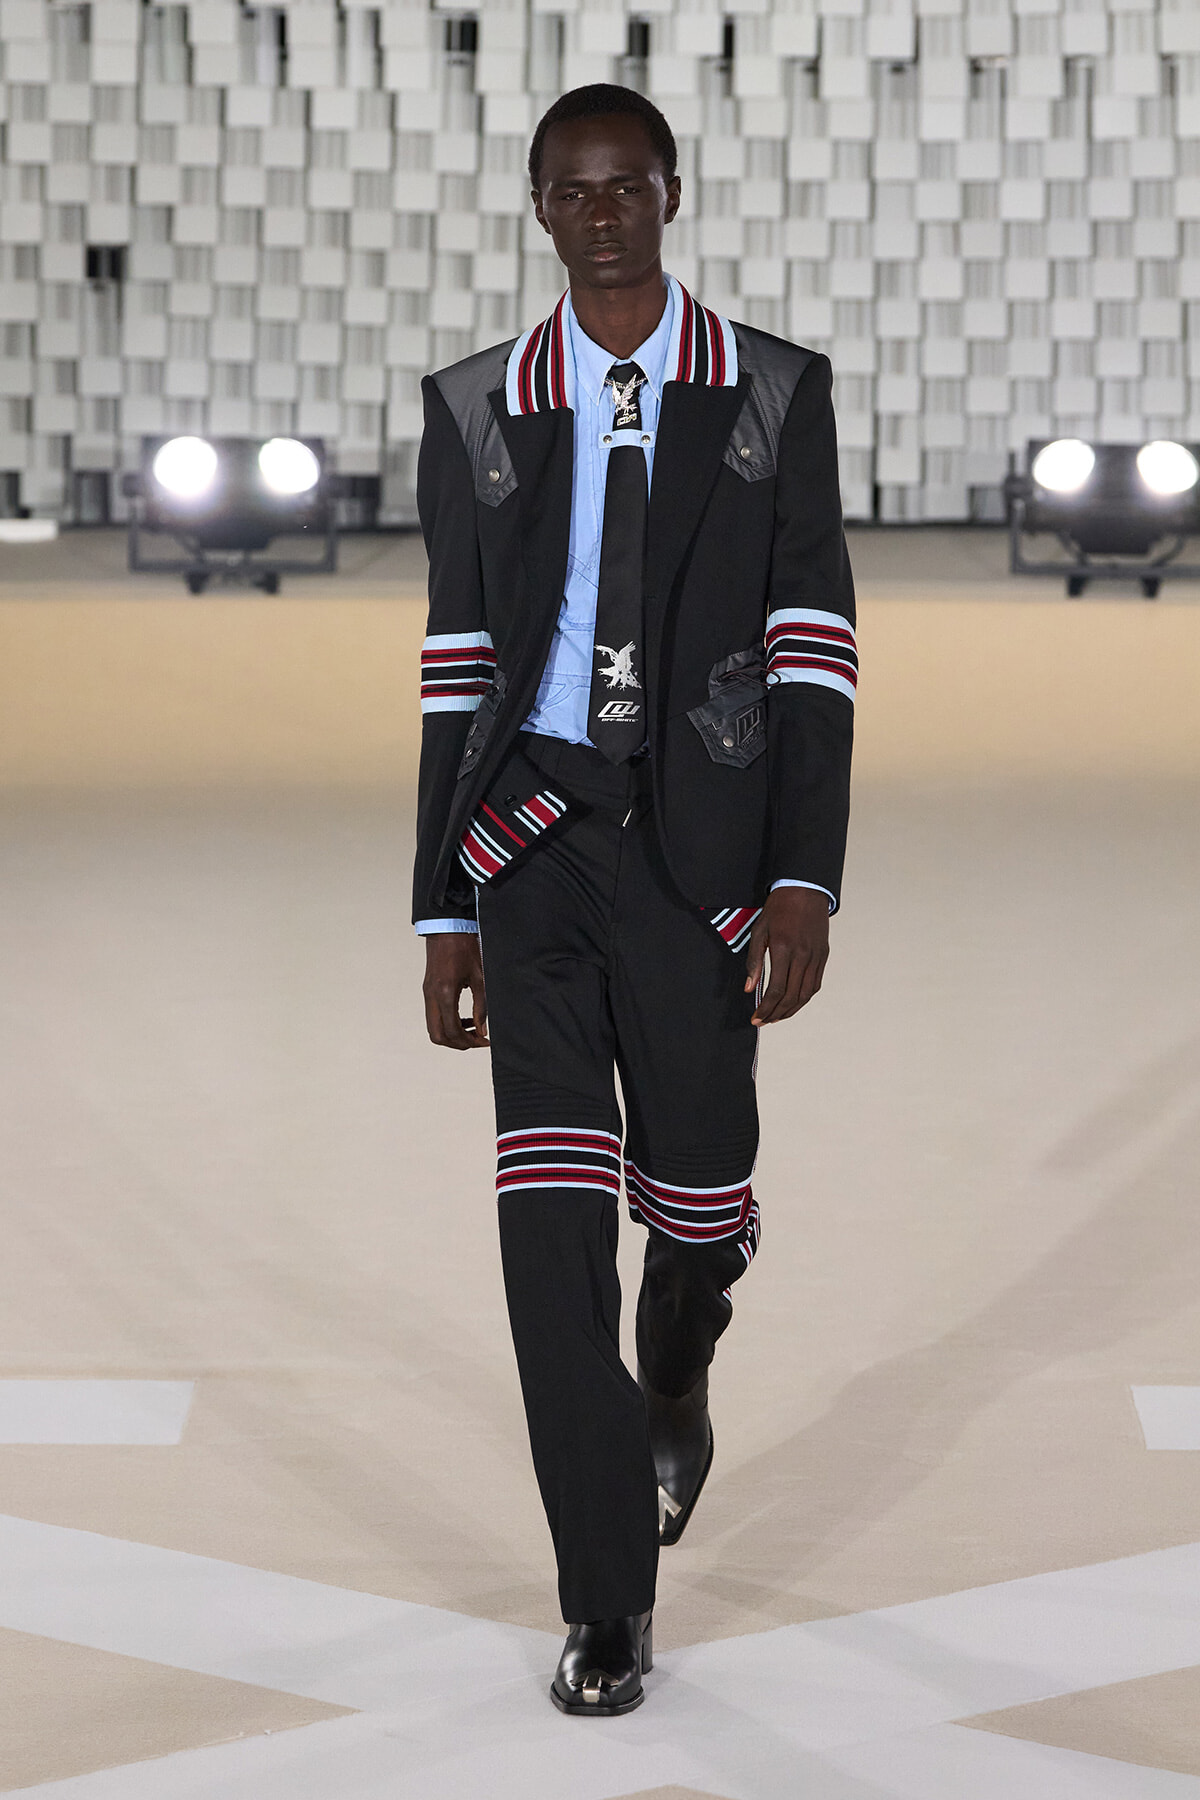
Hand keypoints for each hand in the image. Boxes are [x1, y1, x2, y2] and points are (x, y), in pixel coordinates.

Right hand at [423, 933, 488, 1049]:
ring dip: (452, 1034)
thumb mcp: (479, 977)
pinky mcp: (428, 990)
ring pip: (434, 1028)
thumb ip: (481, 1006)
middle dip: (458, 1044)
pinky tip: (465, 1018)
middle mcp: (432, 996)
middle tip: (477, 1040)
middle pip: (438, 1036)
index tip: (484, 1041)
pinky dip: (448, 1023)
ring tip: (473, 1030)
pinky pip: (434, 1016)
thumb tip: (482, 1029)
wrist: (447, 928)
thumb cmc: (465, 948)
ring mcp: (427, 993)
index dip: (469, 1041)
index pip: (452, 1031)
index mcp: (445, 993)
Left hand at [745, 888, 829, 1025]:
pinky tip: (793, 1002)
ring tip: (777, 1017)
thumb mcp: (759, 931)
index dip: (765, 1008)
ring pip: (805, 994)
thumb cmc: (779, 908)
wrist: (805, 889)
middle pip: (791, 997)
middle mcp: (803, 955)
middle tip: (764, 1021)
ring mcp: (816, 956)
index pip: (776, 990)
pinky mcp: (823, 955)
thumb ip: (754, 961)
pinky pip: (815, 984)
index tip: (756, 1017)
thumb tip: (750, 988)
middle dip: (776, 1014)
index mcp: (784, 949)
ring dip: (791, 1010)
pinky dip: (804, 998)